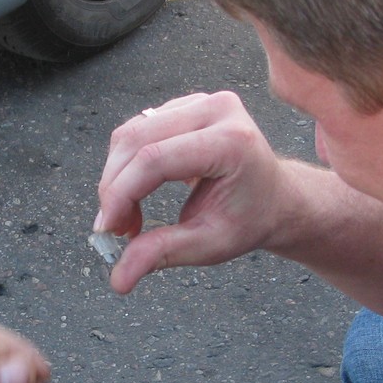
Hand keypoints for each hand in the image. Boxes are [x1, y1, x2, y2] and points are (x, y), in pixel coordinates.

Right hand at [95, 91, 290, 292]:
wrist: (275, 199)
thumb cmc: (249, 220)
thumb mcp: (210, 245)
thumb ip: (162, 254)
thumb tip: (118, 281)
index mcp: (231, 141)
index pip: (155, 159)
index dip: (121, 193)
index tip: (107, 229)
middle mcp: (217, 110)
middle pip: (137, 140)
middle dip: (113, 187)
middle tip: (113, 228)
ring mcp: (202, 101)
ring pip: (132, 132)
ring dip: (117, 177)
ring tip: (128, 217)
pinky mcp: (187, 104)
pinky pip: (139, 128)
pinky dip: (127, 164)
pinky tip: (136, 193)